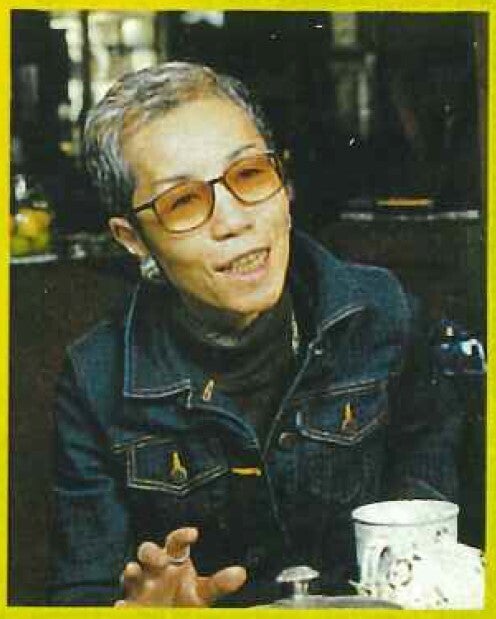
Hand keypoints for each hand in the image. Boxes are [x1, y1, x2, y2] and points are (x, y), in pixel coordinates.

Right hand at [114, 527, 246, 606]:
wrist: (169, 618)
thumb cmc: (185, 600)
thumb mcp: (203, 594)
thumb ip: (219, 584)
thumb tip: (241, 573)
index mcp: (173, 560)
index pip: (175, 541)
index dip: (182, 534)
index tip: (194, 534)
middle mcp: (153, 569)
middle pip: (147, 550)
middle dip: (151, 552)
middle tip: (161, 560)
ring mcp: (139, 587)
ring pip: (130, 572)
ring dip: (131, 571)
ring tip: (132, 571)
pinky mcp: (129, 605)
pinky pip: (122, 603)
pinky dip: (122, 604)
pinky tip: (123, 606)